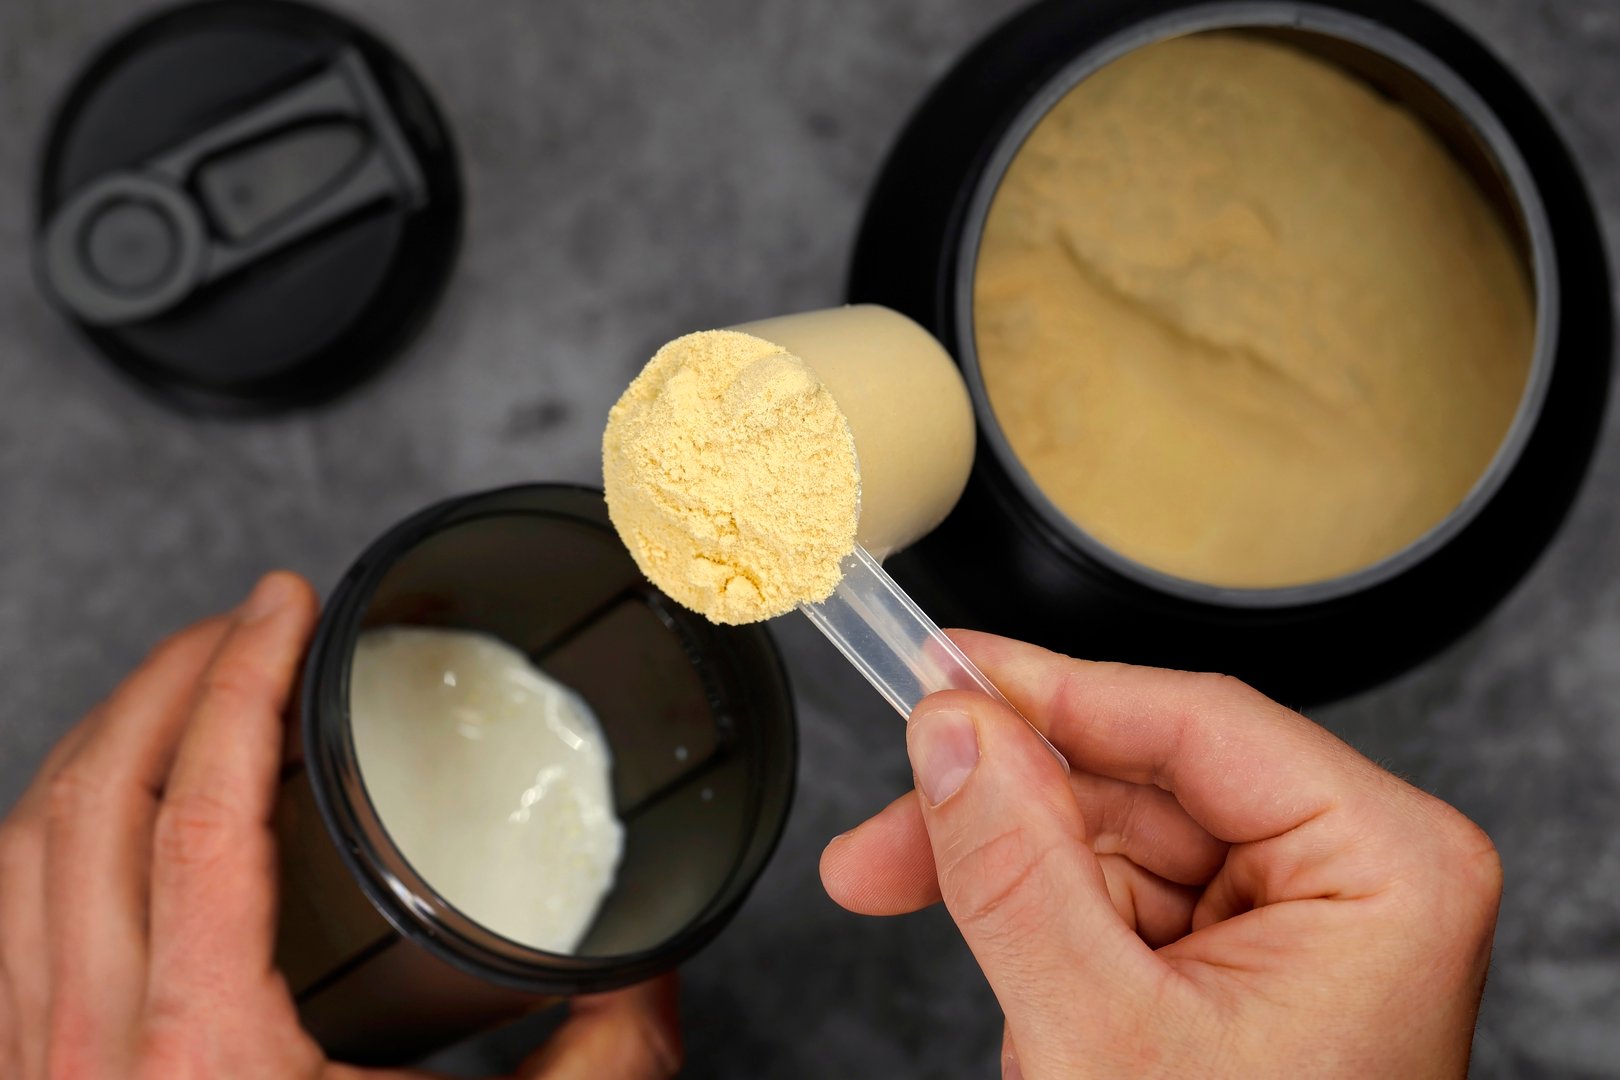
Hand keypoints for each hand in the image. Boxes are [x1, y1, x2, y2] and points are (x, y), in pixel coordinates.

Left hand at [0, 573, 680, 1079]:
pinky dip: (44, 833)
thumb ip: (603, 1062)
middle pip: (85, 802)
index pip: (200, 813)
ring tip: (180, 689)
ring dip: (96, 743)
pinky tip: (101, 813)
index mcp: (205, 1055)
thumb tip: (656, 970)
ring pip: (17, 851)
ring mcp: (34, 1070)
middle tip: (246, 624)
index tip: (284, 603)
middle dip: (164, 679)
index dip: (239, 680)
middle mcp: (88, 1055)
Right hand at [821, 631, 1501, 1077]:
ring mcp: (1299, 918)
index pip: (1192, 721)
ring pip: (1115, 840)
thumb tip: (952, 736)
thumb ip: (1016, 868)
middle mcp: (1352, 873)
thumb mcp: (1103, 1033)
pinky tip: (1024, 989)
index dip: (1048, 690)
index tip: (940, 673)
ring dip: (1017, 888)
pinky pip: (1121, 899)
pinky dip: (1049, 933)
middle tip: (887, 839)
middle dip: (1002, 814)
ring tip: (957, 949)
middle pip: (1140, 780)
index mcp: (1380, 865)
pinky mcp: (1247, 959)